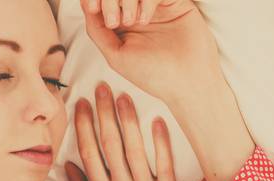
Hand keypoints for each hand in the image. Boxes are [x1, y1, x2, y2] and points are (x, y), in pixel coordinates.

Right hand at [64, 82, 188, 180]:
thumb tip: (70, 167)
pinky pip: (164, 166)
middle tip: (100, 89)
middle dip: (104, 114)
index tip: (81, 105)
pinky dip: (160, 143)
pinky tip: (156, 121)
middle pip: (111, 146)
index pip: (91, 155)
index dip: (85, 127)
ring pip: (135, 151)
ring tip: (123, 97)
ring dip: (128, 121)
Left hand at [79, 0, 223, 104]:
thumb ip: (97, 31)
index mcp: (119, 25)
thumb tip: (86, 6)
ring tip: (133, 22)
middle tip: (115, 20)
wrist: (187, 80)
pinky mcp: (174, 1)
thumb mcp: (116, 56)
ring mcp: (153, 6)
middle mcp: (135, 12)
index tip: (93, 7)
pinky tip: (146, 19)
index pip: (102, 1)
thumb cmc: (152, 74)